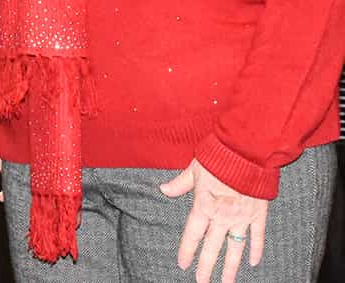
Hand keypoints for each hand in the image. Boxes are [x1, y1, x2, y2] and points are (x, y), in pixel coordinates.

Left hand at [160, 159, 267, 282]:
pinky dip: (256, 250)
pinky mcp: (258, 214)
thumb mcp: (193, 169)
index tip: (183, 264)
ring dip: (230, 267)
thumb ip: (180, 183)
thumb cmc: (218, 158)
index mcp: (204, 205)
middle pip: (212, 247)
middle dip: (206, 267)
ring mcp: (242, 217)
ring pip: (235, 248)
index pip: (193, 234)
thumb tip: (163, 189)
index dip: (187, 250)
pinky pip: (257, 236)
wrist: (245, 153)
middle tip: (202, 282)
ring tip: (226, 282)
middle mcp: (222, 216)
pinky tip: (252, 263)